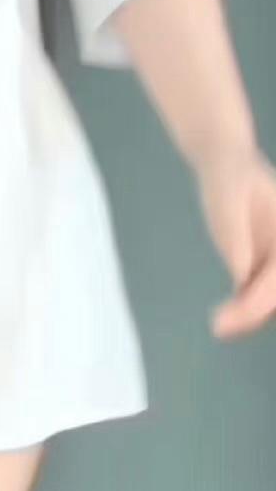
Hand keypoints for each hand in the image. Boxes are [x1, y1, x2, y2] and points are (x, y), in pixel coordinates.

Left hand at [198, 150, 275, 339]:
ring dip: (249, 318)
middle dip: (255, 315)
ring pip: (271, 300)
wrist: (226, 163)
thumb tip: (241, 276)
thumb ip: (235, 236)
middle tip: (220, 326)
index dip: (259, 303)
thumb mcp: (228, 199)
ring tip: (219, 326)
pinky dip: (244, 311)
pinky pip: (257, 295)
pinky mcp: (262, 265)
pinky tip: (222, 320)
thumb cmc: (230, 176)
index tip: (234, 317)